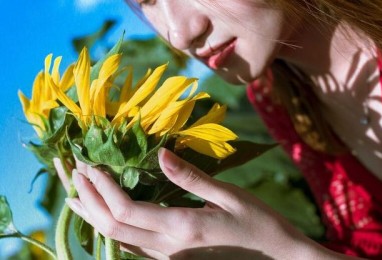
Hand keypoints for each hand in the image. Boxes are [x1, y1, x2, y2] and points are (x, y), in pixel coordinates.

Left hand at [57, 148, 340, 258]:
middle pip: (113, 226)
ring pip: (117, 239)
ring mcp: (169, 258)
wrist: (276, 258)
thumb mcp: (227, 194)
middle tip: (74, 172)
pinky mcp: (172, 259)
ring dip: (94, 215)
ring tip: (77, 193)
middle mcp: (169, 247)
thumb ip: (190, 177)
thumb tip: (160, 154)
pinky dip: (112, 228)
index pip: (126, 209)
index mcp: (182, 228)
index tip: (89, 164)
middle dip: (89, 199)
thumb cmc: (257, 222)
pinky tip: (105, 215)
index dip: (102, 187)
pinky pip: (132, 246)